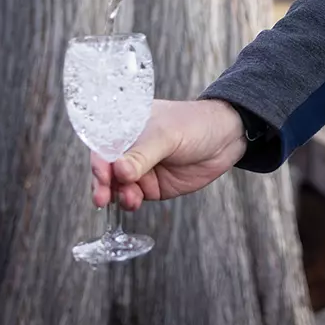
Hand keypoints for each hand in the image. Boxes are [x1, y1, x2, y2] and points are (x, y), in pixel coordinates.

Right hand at [91, 98, 246, 211]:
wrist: (226, 138)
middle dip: (102, 184)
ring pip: (118, 186)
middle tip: (101, 197)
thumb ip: (143, 154)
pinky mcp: (152, 187)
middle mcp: (129, 149)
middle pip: (106, 169)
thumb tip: (119, 171)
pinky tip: (134, 201)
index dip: (98, 160)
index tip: (102, 175)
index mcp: (127, 127)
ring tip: (129, 198)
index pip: (103, 144)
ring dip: (118, 194)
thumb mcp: (167, 135)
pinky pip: (133, 197)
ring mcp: (140, 169)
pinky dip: (130, 201)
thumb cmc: (194, 124)